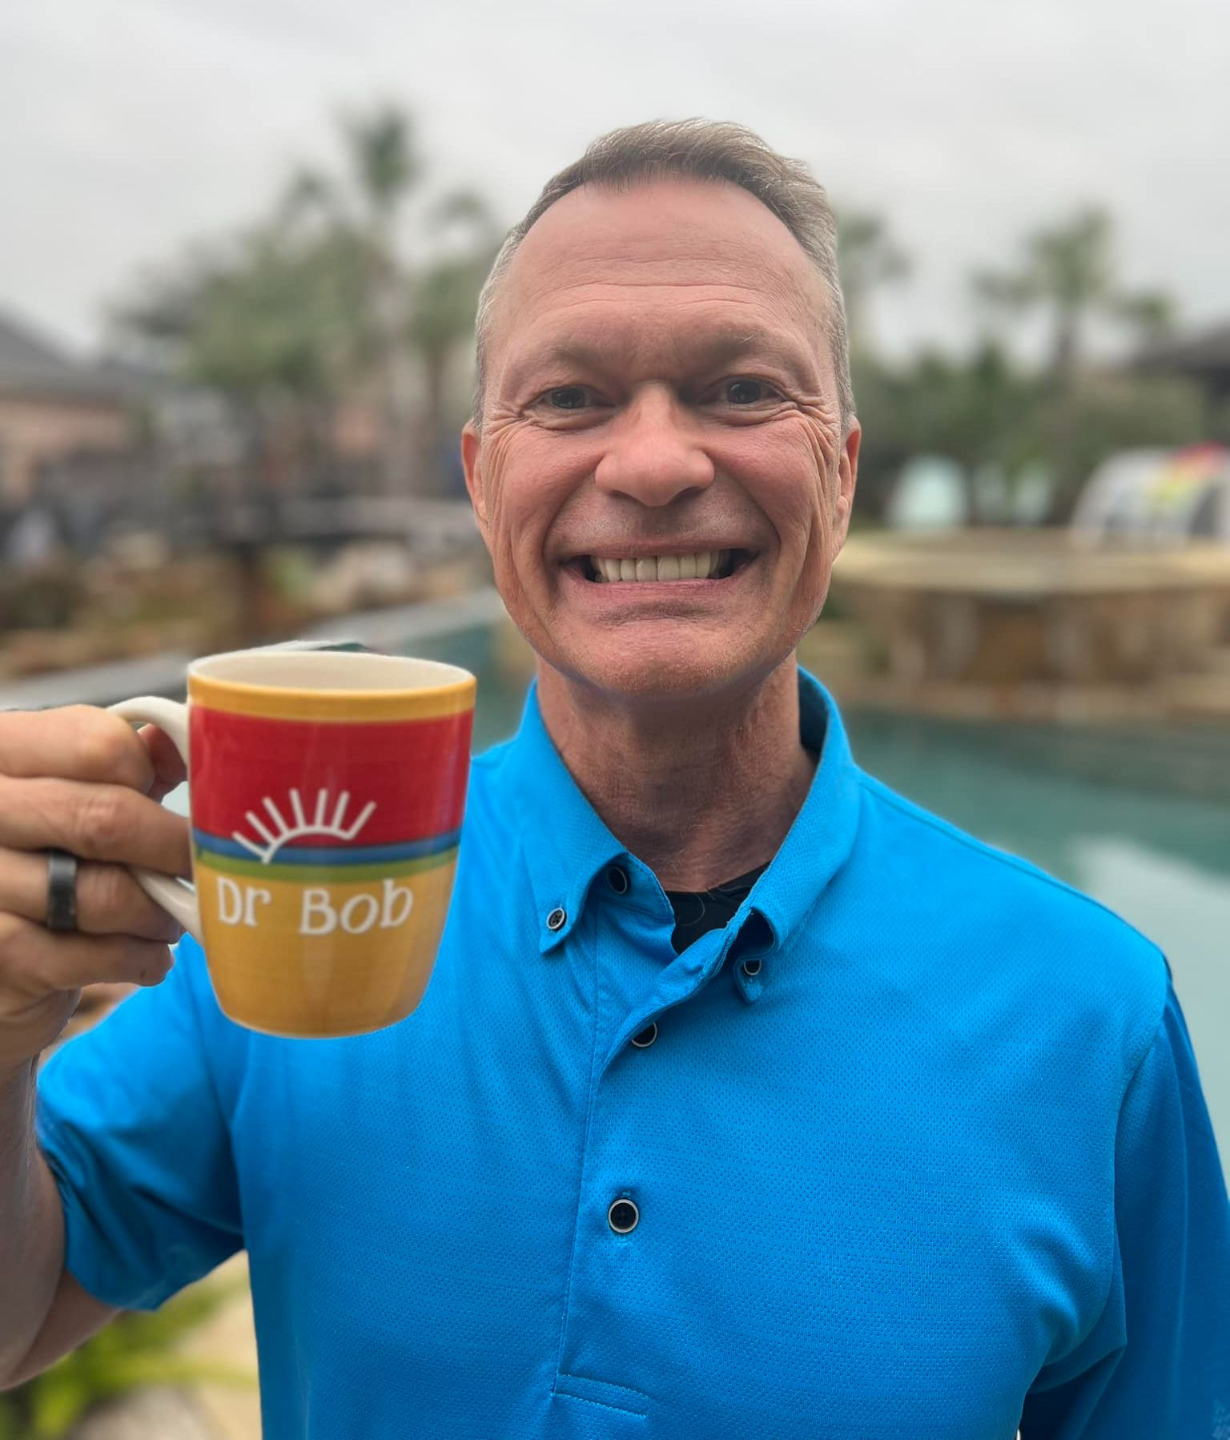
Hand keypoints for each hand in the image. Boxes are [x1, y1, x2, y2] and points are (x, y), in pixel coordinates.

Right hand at [0, 706, 190, 1069]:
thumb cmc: (48, 855)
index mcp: (2, 751)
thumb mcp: (79, 793)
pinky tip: (147, 957)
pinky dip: (136, 959)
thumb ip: (127, 762)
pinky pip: (88, 956)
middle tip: (204, 866)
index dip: (154, 777)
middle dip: (172, 849)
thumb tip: (188, 738)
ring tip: (169, 918)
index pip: (98, 744)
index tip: (176, 799)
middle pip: (105, 818)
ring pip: (103, 894)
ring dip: (157, 914)